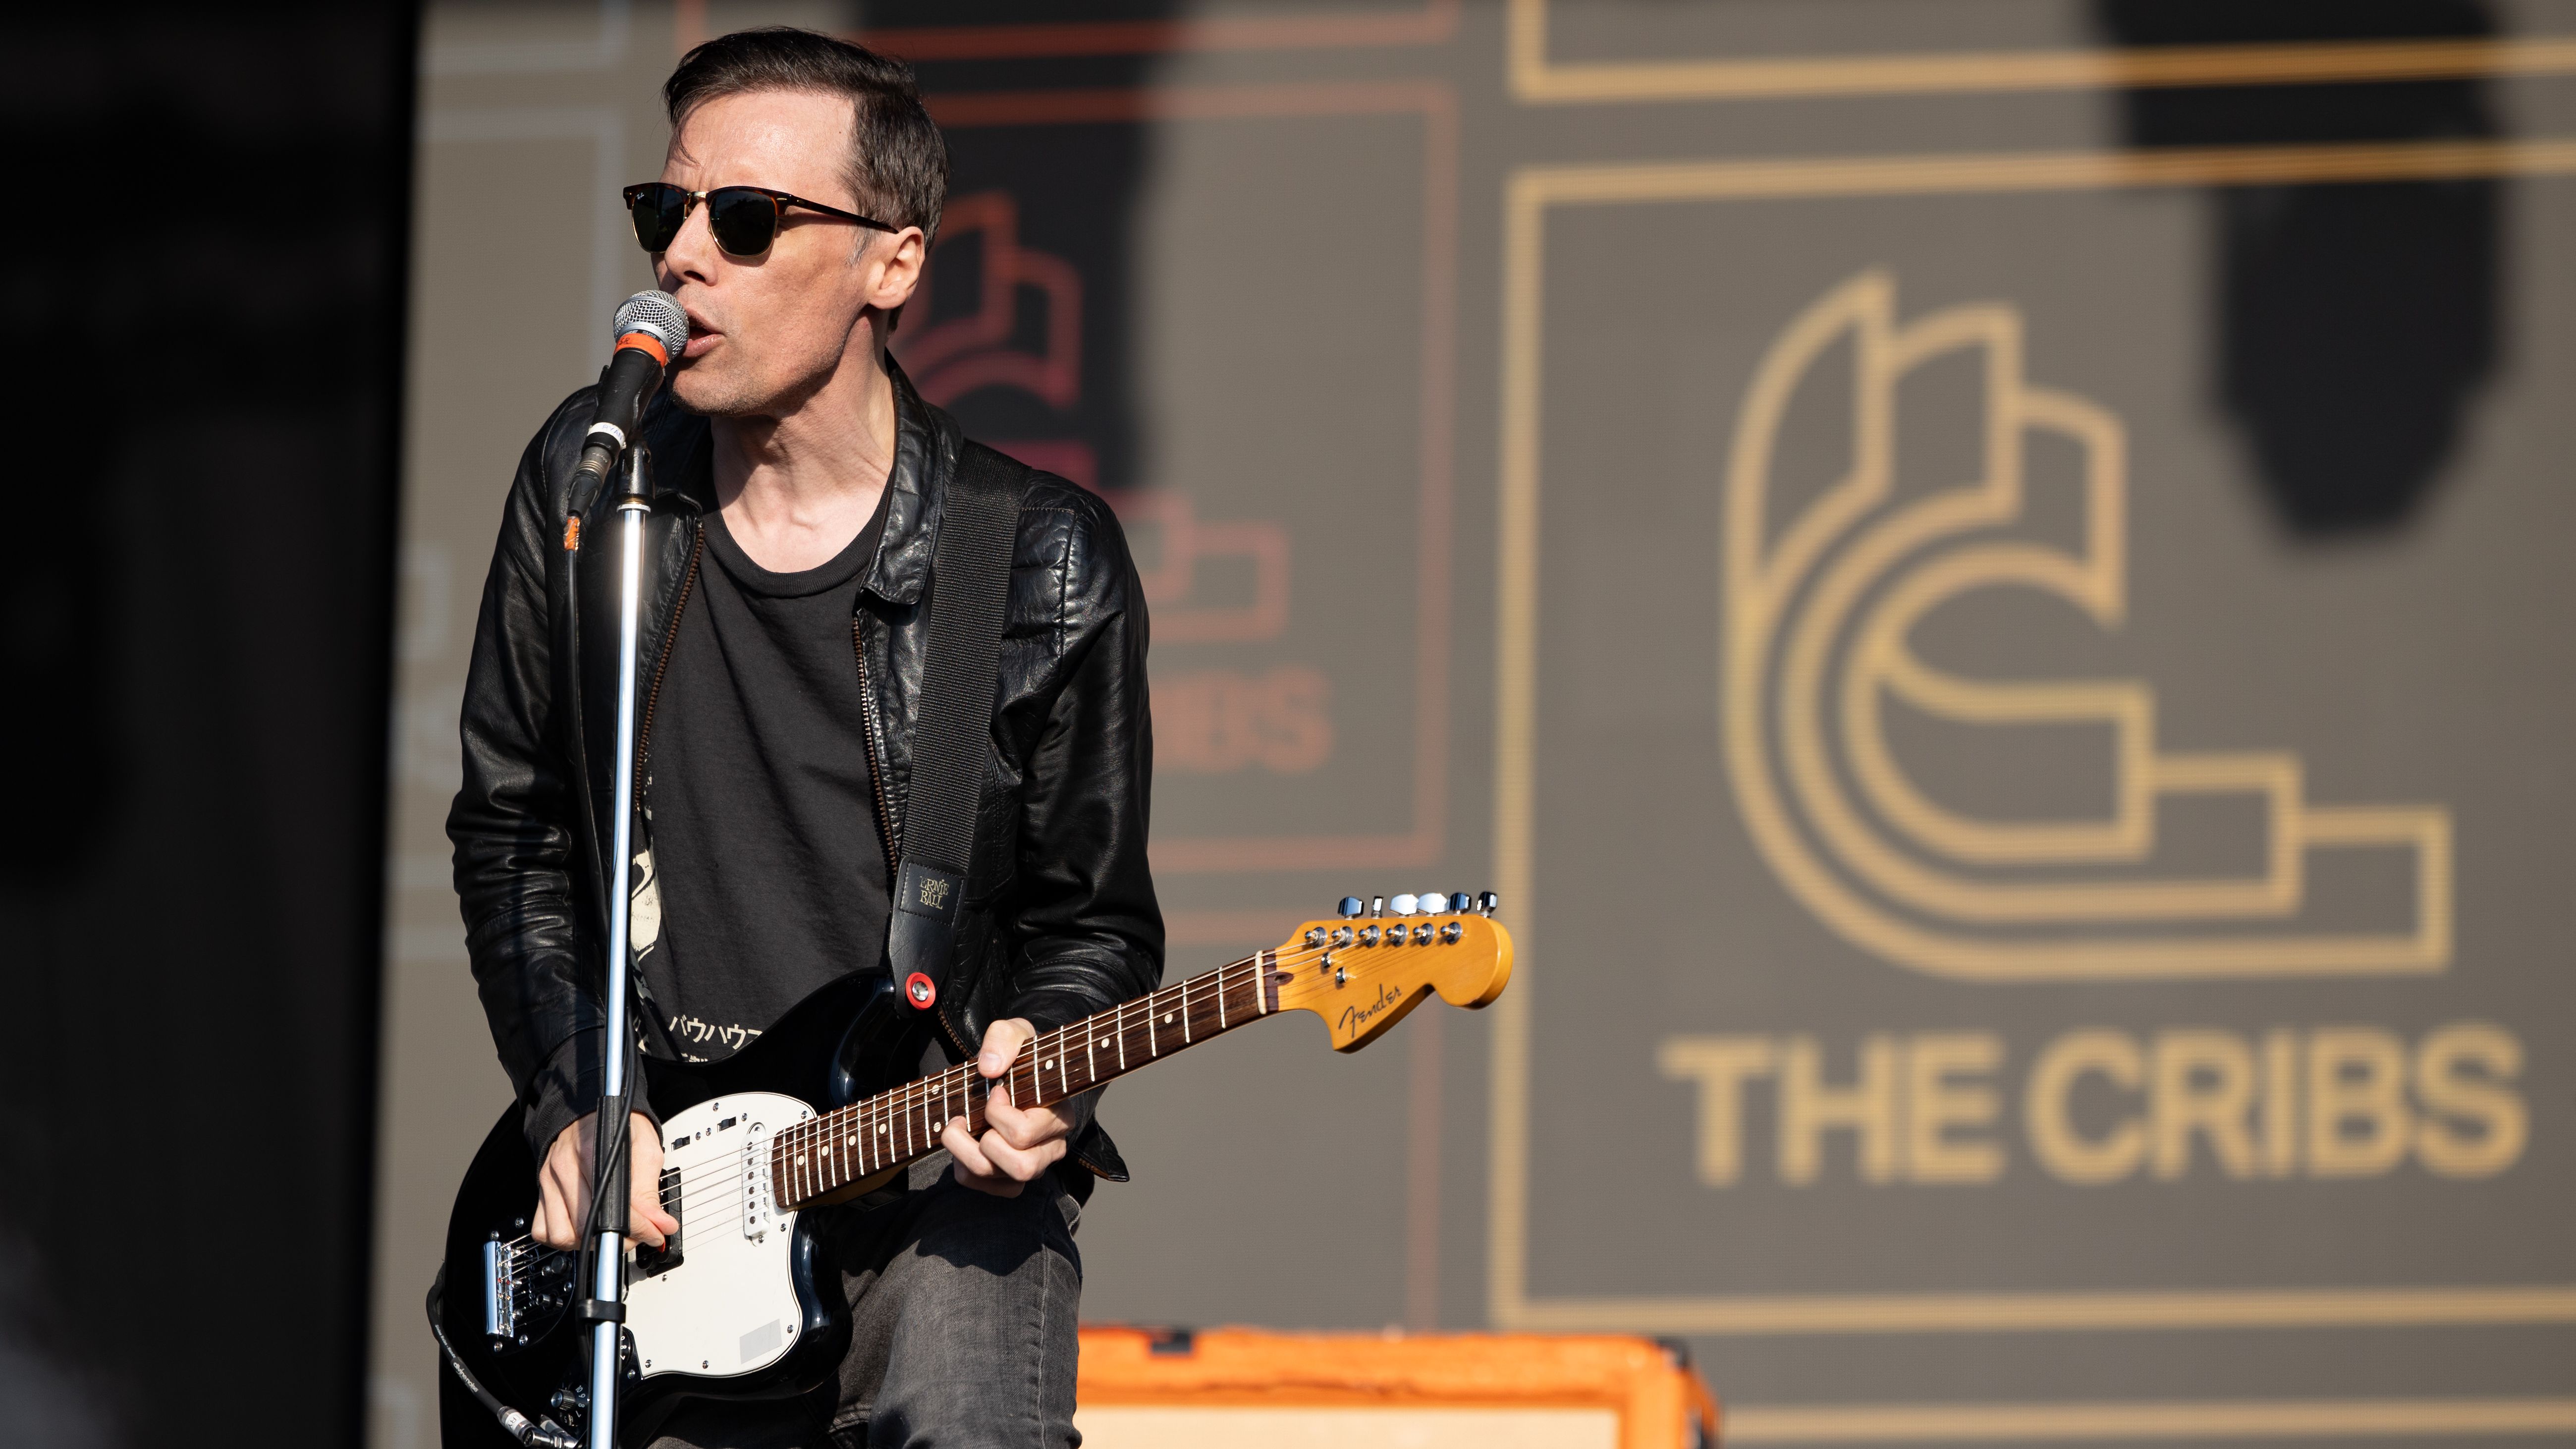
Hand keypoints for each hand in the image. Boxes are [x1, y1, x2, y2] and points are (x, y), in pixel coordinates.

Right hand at [532, 1111, 679, 1249]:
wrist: (592, 1111)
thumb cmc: (619, 1127)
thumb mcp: (645, 1149)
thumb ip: (650, 1191)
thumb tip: (661, 1225)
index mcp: (590, 1152)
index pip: (611, 1206)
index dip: (637, 1227)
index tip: (654, 1233)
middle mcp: (564, 1167)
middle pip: (586, 1226)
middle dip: (618, 1239)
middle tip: (636, 1234)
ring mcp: (549, 1181)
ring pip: (562, 1234)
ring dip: (588, 1242)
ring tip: (609, 1231)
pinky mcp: (541, 1192)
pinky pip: (543, 1231)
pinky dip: (563, 1238)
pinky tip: (583, 1228)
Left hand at [942, 1017, 1072, 1197]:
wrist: (1011, 1072)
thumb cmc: (1017, 1055)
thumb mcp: (1013, 1032)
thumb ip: (1003, 1039)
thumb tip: (988, 1069)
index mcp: (1058, 1115)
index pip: (1024, 1133)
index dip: (997, 1115)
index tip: (993, 1092)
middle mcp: (1051, 1147)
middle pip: (1023, 1167)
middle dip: (985, 1144)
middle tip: (971, 1118)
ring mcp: (1034, 1166)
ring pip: (1005, 1182)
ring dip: (967, 1155)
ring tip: (956, 1129)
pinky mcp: (1011, 1180)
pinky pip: (986, 1188)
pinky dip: (965, 1170)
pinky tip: (962, 1145)